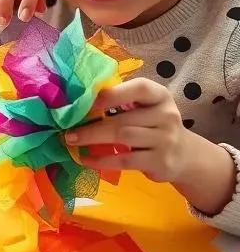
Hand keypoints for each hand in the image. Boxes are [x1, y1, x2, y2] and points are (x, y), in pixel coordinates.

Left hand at [66, 79, 187, 182]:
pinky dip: (101, 160)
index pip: (140, 89)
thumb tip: (78, 101)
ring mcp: (166, 140)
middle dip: (91, 125)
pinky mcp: (161, 162)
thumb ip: (120, 101)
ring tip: (71, 141)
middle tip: (67, 129)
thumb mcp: (144, 108)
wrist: (184, 155)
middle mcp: (167, 115)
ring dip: (92, 139)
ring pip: (123, 138)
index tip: (85, 101)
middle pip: (123, 119)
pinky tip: (85, 159)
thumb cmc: (152, 125)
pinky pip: (125, 160)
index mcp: (160, 96)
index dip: (111, 94)